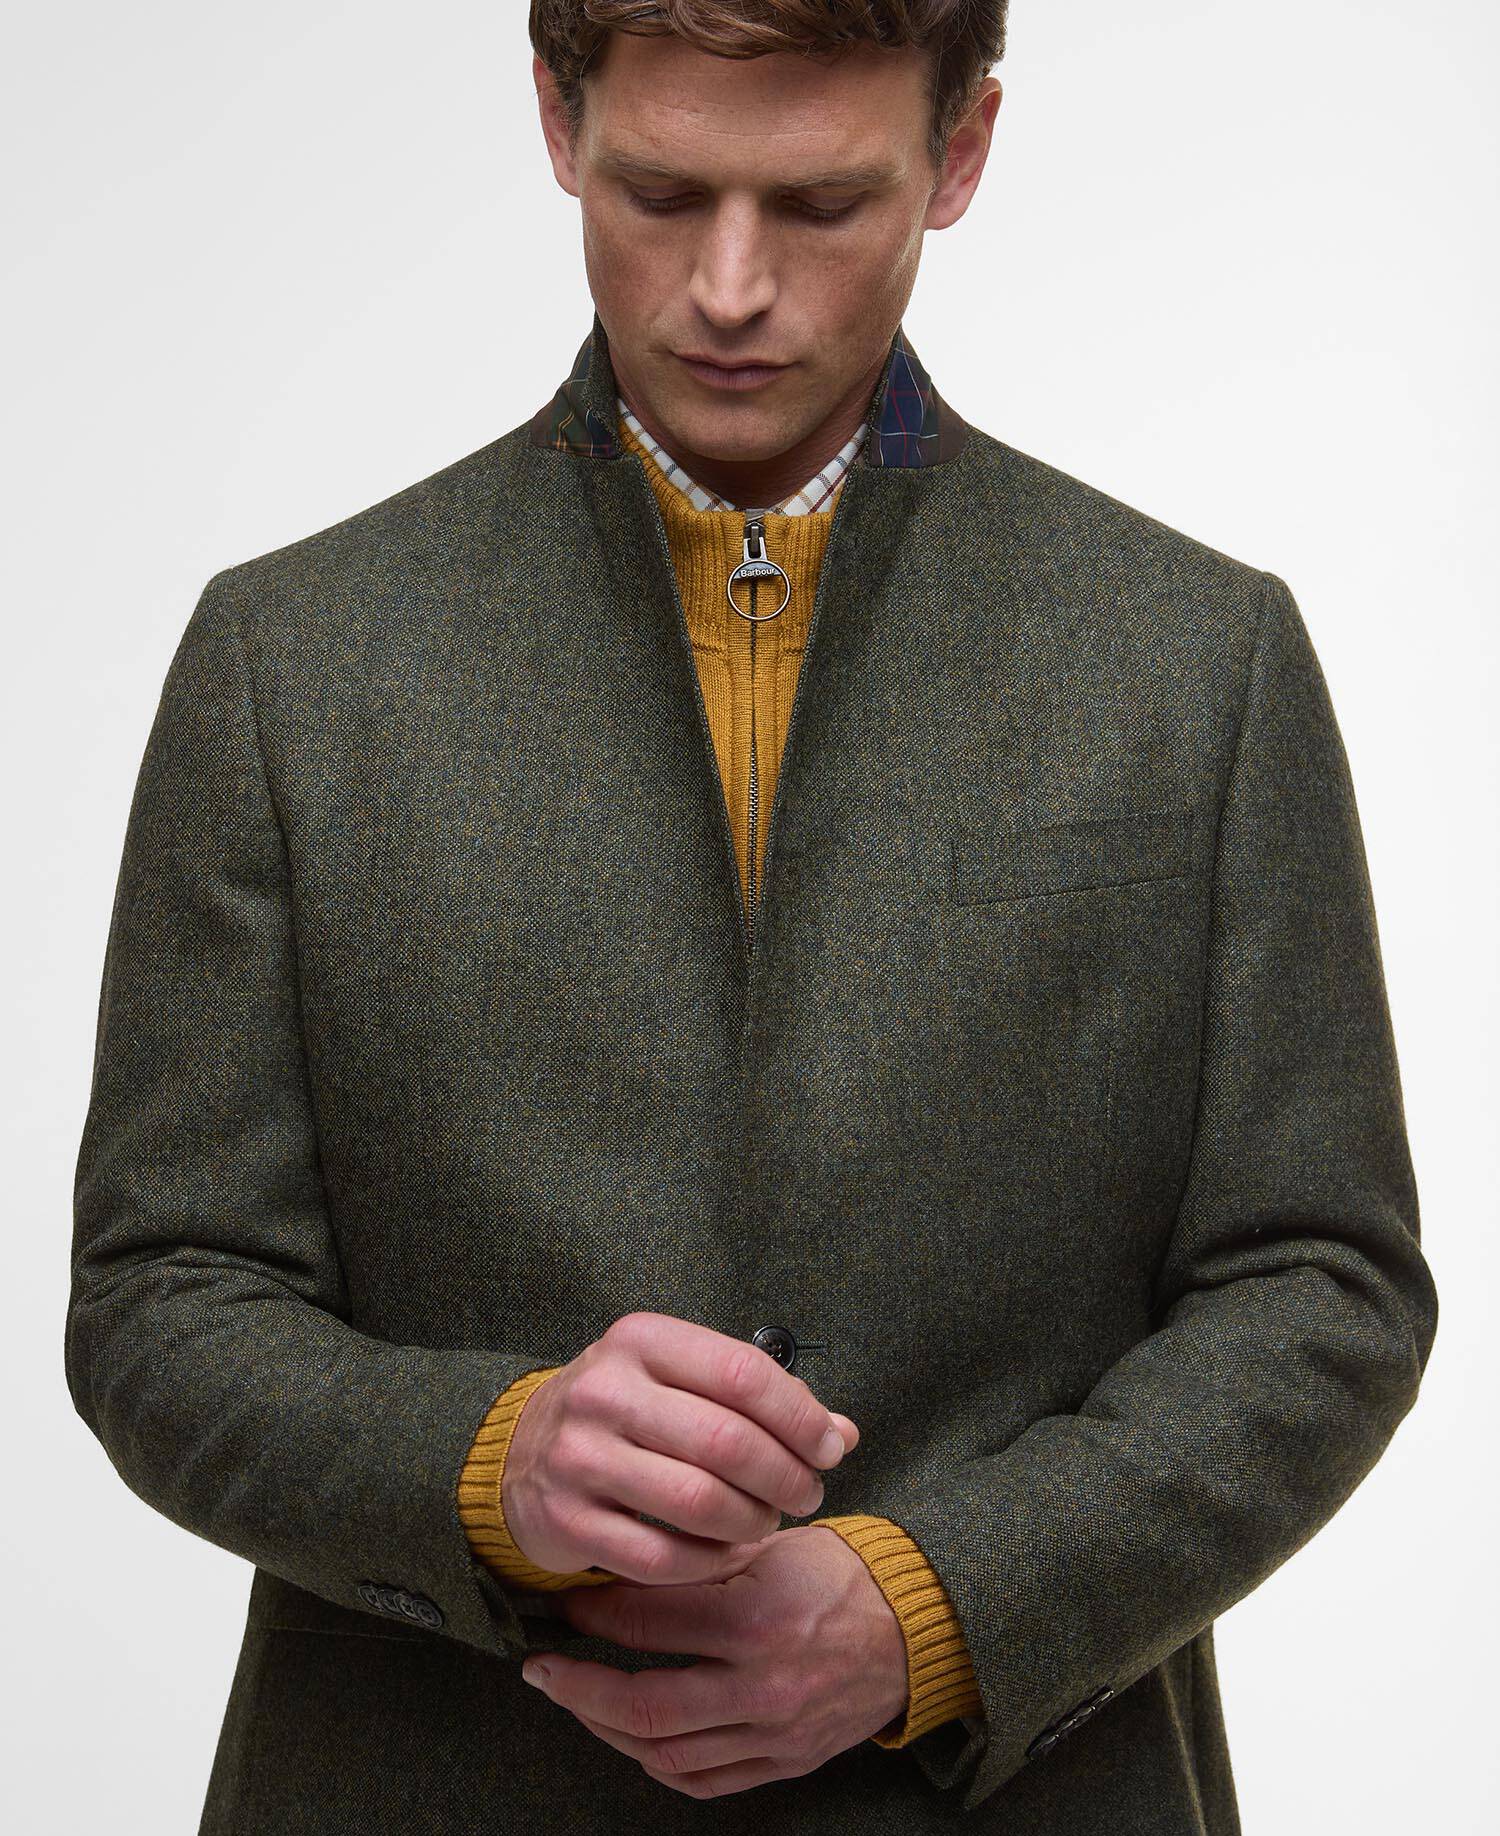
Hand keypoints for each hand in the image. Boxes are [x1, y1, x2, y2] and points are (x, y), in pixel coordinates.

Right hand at [503, 1311, 859, 1584]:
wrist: (521, 1452)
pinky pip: (662, 1557)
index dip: (801, 1416)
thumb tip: (842, 1434)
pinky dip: (710, 1562)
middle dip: (785, 1476)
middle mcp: (604, 1391)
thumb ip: (761, 1400)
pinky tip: (727, 1553)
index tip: (830, 1448)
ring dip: (752, 1522)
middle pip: (727, 1442)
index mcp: (641, 1340)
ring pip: (698, 1503)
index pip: (743, 1373)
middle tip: (807, 1494)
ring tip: (766, 1522)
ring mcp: (579, 1457)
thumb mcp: (682, 1380)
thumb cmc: (627, 1411)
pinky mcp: (567, 1522)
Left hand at [522, 1524, 908, 1797]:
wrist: (913, 1629)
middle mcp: (762, 1684)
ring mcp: (773, 1733)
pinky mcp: (784, 1763)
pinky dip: (657, 1763)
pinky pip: (703, 1781)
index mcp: (756, 1617)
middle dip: (577, 1686)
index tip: (564, 1601)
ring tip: (573, 1699)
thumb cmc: (836, 1574)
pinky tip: (628, 1737)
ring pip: (665, 1751)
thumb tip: (619, 1557)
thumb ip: (701, 1558)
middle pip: (644, 1704)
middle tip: (538, 1666)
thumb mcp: (770, 1546)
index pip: (649, 1621)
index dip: (595, 1610)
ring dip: (606, 1727)